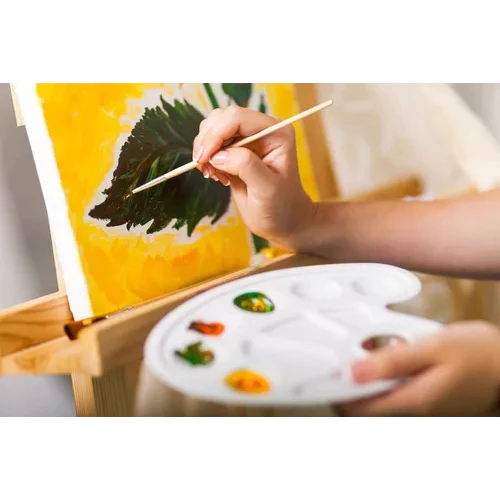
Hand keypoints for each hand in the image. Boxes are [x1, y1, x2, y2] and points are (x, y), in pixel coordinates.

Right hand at [192, 105, 315, 248]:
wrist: (284, 222)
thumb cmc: (281, 207)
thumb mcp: (267, 188)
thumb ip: (246, 166)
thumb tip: (218, 155)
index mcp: (275, 132)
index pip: (237, 118)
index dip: (216, 134)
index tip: (204, 158)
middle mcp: (261, 130)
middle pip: (221, 118)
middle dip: (208, 141)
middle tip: (205, 169)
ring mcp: (247, 139)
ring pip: (213, 128)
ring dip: (205, 150)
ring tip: (213, 175)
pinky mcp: (235, 151)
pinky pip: (212, 145)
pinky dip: (207, 159)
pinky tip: (217, 177)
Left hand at [337, 321, 499, 415]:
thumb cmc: (480, 355)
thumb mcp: (433, 348)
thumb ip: (392, 361)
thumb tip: (355, 371)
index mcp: (412, 400)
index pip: (359, 408)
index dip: (337, 393)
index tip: (324, 374)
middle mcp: (414, 408)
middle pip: (367, 402)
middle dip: (351, 380)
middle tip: (344, 355)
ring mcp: (422, 404)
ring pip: (381, 393)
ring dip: (368, 373)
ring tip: (365, 348)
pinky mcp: (428, 397)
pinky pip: (397, 388)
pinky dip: (387, 371)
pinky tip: (391, 349)